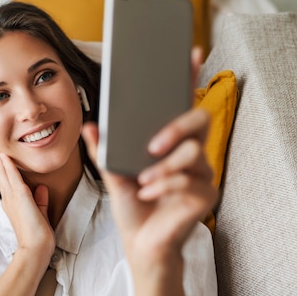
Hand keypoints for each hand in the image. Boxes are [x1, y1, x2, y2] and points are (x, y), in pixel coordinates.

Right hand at [0, 148, 55, 264]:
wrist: (35, 247)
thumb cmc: (37, 235)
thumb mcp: (40, 213)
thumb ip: (40, 201)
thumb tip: (42, 189)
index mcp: (12, 204)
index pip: (6, 183)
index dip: (3, 170)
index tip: (0, 158)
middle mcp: (9, 200)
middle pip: (1, 175)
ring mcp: (13, 198)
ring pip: (4, 173)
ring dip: (0, 159)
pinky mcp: (20, 196)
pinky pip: (13, 176)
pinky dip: (8, 165)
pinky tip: (4, 155)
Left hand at [81, 48, 216, 270]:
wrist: (140, 243)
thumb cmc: (131, 206)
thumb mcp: (112, 175)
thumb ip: (104, 151)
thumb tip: (90, 126)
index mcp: (171, 143)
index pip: (182, 105)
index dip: (188, 79)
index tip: (189, 53)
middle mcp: (192, 153)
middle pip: (200, 120)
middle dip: (176, 128)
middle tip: (152, 145)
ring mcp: (202, 174)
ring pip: (195, 155)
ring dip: (164, 168)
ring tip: (143, 182)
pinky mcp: (206, 197)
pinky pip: (191, 182)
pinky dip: (165, 187)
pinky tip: (148, 194)